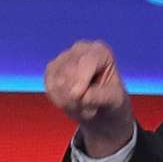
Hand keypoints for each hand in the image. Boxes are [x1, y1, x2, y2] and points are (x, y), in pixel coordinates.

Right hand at [43, 40, 134, 158]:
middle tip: (90, 112)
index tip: (77, 96)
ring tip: (83, 108)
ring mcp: (63, 57)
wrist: (101, 105)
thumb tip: (81, 96)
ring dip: (67, 101)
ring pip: (56, 80)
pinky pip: (49, 86)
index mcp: (100, 52)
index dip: (80, 78)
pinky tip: (71, 105)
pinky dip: (59, 100)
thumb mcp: (113, 99)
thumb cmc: (111, 98)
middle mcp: (80, 49)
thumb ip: (99, 96)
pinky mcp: (52, 70)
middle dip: (75, 95)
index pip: (87, 61)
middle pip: (68, 70)